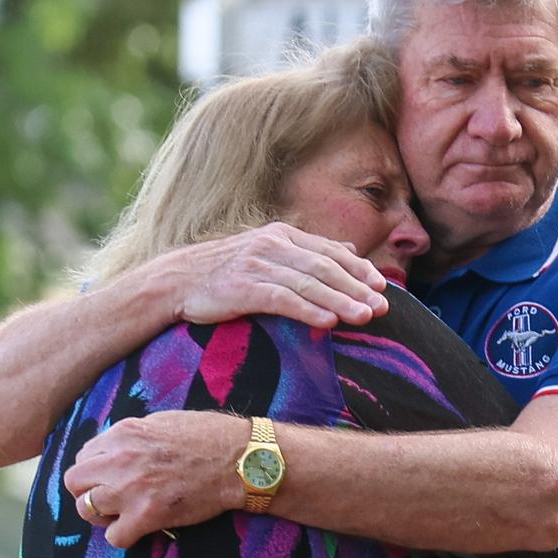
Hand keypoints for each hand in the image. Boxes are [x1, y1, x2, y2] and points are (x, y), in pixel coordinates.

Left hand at [64, 410, 250, 547]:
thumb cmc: (210, 436)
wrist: (241, 459)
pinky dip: (125, 536)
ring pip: (86, 509)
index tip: (112, 476)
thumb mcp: (164, 420)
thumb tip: (115, 448)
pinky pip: (114, 537)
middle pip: (75, 482)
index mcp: (124, 432)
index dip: (97, 469)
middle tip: (112, 497)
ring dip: (104, 514)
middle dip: (89, 490)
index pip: (84, 455)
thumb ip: (134, 435)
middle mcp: (121, 458)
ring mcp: (131, 488)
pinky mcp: (147, 515)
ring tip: (126, 513)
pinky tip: (141, 527)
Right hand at [144, 222, 388, 328]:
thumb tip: (349, 253)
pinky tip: (328, 322)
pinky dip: (308, 310)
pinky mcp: (242, 288)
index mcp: (282, 235)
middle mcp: (273, 245)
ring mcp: (257, 265)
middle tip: (384, 307)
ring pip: (309, 283)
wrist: (173, 281)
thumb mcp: (267, 254)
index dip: (359, 270)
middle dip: (357, 288)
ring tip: (365, 317)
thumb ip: (307, 253)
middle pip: (325, 268)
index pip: (330, 251)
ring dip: (341, 301)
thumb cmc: (224, 272)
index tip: (382, 287)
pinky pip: (282, 299)